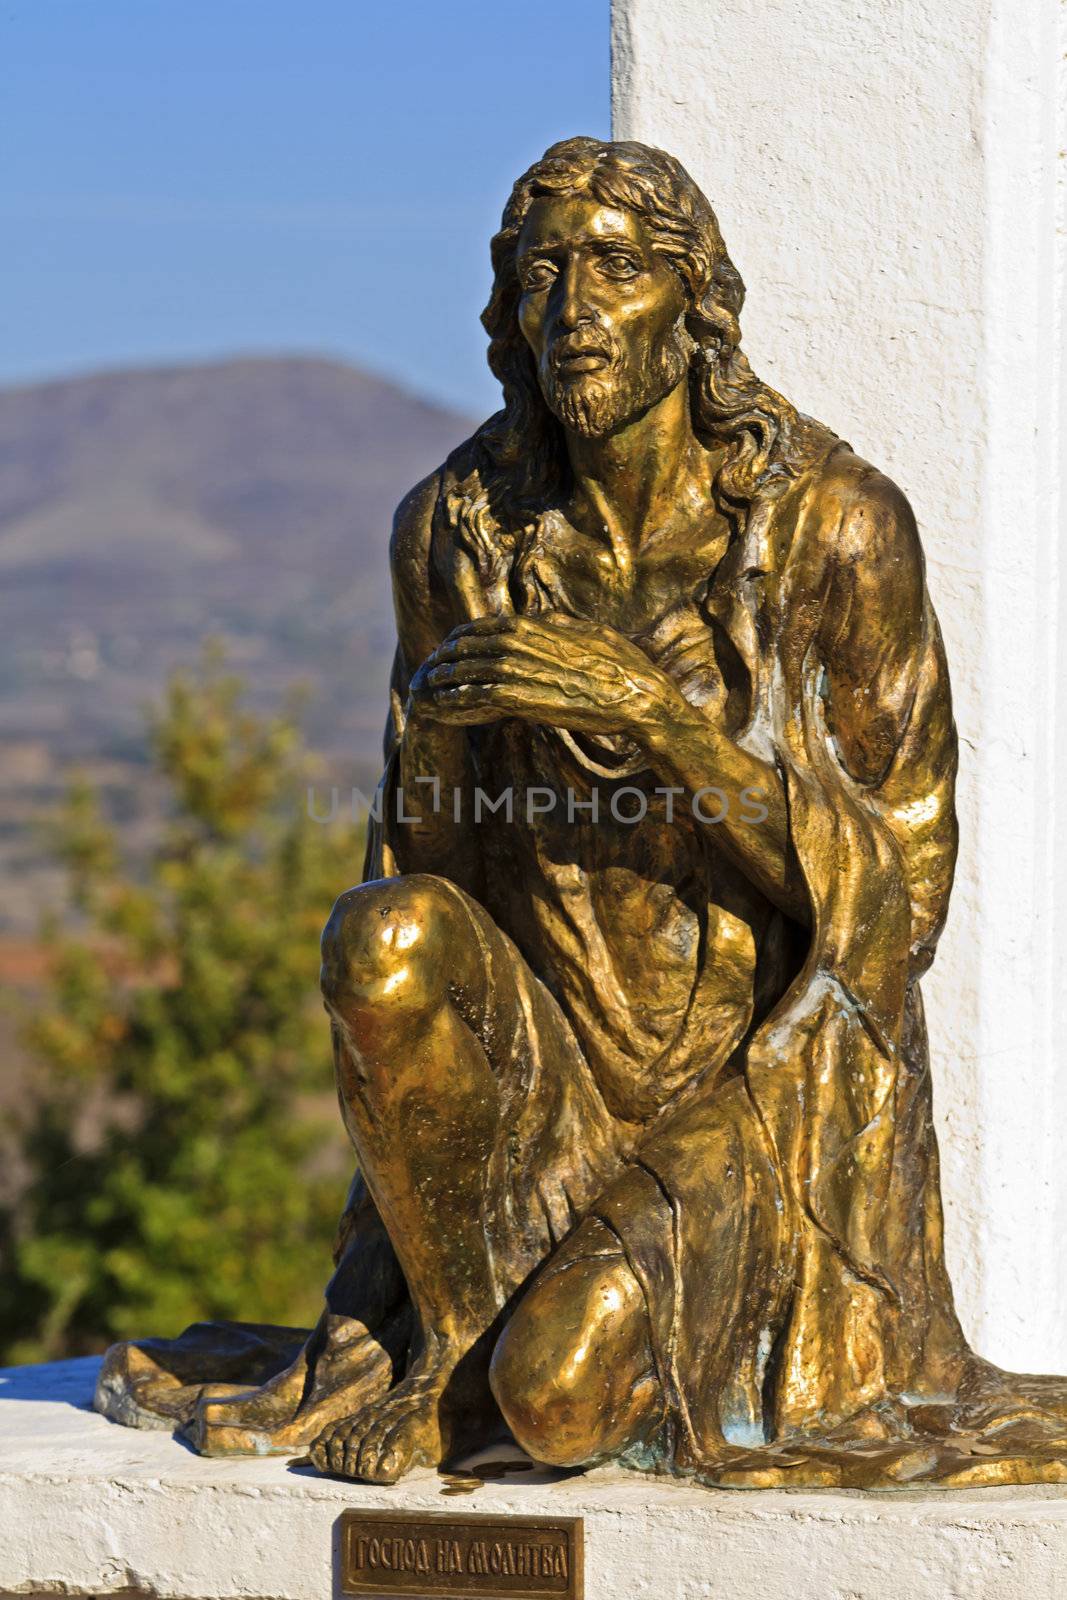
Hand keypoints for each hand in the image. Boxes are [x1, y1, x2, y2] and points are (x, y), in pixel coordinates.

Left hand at [408, 612, 688, 741]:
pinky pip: (473, 699)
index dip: (459, 638)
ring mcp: (515, 671)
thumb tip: (546, 620)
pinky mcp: (517, 699)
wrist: (632, 696)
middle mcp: (516, 644)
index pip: (480, 627)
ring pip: (463, 672)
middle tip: (429, 668)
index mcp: (531, 626)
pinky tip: (441, 707)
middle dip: (444, 658)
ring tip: (427, 687)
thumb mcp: (589, 631)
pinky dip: (454, 702)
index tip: (449, 647)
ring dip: (441, 680)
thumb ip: (560, 625)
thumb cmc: (618, 665)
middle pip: (464, 648)